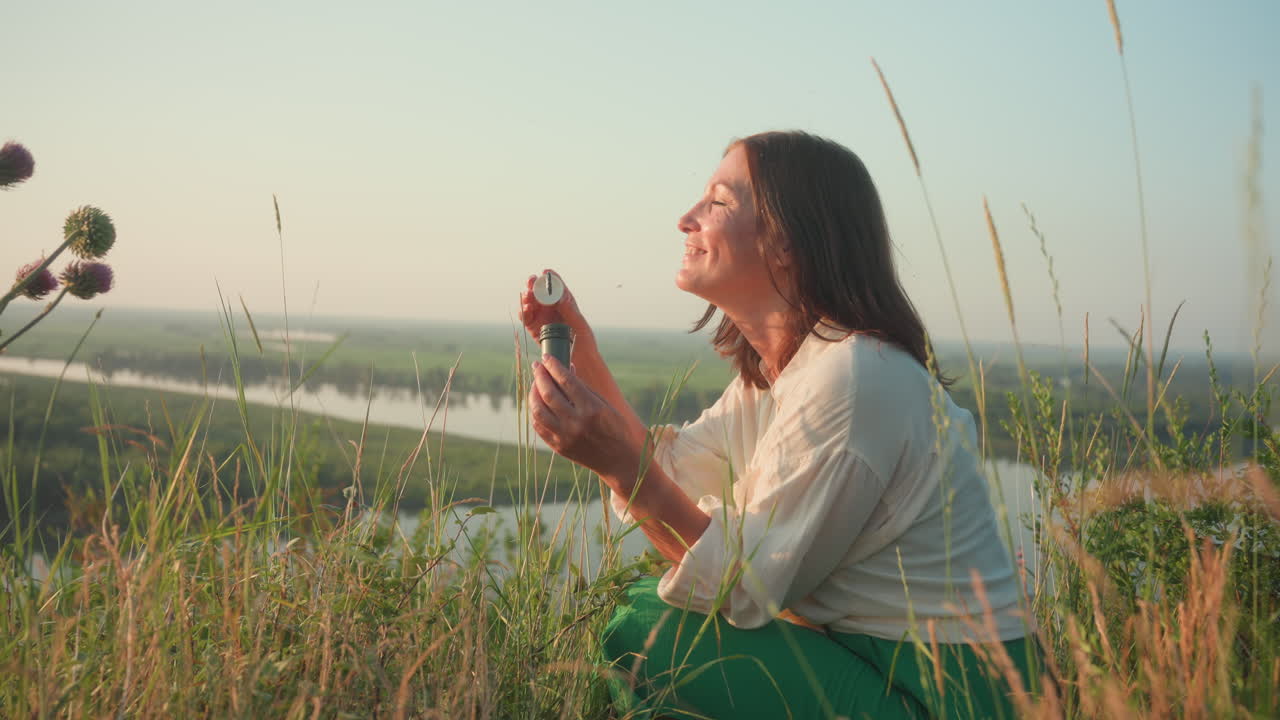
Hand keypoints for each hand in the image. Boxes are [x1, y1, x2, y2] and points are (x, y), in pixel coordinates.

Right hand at [519, 270, 593, 347]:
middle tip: (532, 281)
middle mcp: (552, 308)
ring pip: (530, 302)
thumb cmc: (585, 342)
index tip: (546, 272)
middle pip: (540, 292)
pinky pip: (526, 318)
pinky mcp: (534, 329)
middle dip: (534, 284)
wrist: (579, 362)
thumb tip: (562, 297)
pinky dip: (524, 312)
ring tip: (528, 296)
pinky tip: (526, 310)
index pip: (557, 287)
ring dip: (527, 297)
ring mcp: (542, 317)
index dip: (551, 278)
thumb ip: (570, 311)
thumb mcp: (580, 325)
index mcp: (565, 303)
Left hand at [528, 354, 638, 480]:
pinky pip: (539, 426)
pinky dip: (535, 412)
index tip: (546, 357)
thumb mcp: (605, 405)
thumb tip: (567, 369)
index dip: (554, 366)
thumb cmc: (615, 429)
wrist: (618, 460)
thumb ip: (583, 388)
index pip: (566, 381)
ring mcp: (565, 436)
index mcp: (591, 409)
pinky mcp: (558, 447)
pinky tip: (537, 403)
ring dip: (533, 393)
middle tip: (537, 367)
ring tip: (535, 384)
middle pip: (549, 393)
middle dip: (540, 376)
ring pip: (538, 410)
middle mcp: (576, 422)